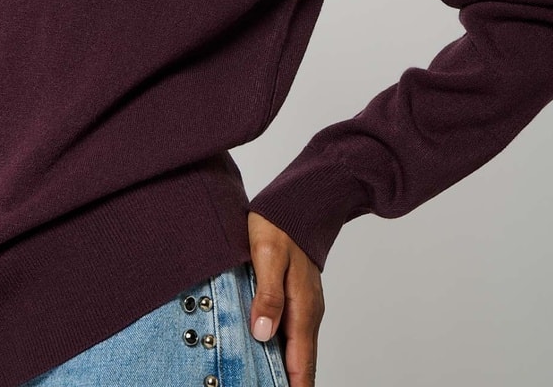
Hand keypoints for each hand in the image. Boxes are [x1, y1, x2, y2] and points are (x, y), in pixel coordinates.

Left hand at [247, 210, 324, 386]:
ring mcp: (304, 306)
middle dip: (289, 383)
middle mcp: (308, 313)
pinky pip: (292, 333)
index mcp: (303, 308)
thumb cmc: (281, 224)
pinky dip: (282, 351)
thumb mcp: (267, 256)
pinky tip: (266, 355)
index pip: (301, 363)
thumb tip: (263, 334)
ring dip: (284, 370)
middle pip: (301, 363)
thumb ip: (267, 295)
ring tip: (262, 382)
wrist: (298, 201)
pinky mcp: (297, 298)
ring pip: (297, 349)